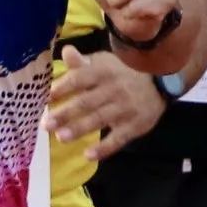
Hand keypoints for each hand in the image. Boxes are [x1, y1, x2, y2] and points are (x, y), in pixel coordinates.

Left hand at [47, 47, 165, 161]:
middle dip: (65, 113)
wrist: (162, 82)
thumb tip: (65, 51)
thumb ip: (82, 63)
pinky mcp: (134, 126)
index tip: (44, 98)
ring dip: (80, 129)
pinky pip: (118, 138)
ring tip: (61, 138)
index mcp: (102, 72)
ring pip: (100, 119)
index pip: (79, 79)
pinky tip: (88, 155)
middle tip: (45, 124)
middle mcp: (113, 89)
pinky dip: (104, 148)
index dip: (61, 88)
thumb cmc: (123, 73)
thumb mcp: (104, 63)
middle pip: (86, 102)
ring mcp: (125, 108)